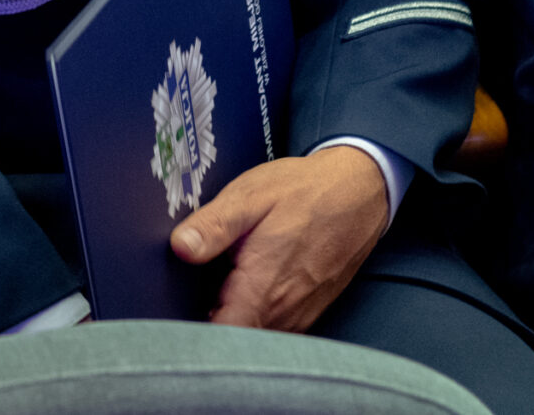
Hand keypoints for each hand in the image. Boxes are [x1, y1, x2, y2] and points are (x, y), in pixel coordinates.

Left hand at [170, 146, 389, 332]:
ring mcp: (298, 316)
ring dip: (233, 320)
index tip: (174, 316)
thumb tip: (181, 247)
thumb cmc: (305, 191)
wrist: (360, 192)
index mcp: (261, 288)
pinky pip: (274, 329)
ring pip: (254, 337)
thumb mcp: (252, 196)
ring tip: (221, 286)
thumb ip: (215, 225)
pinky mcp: (308, 313)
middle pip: (233, 340)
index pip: (219, 339)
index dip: (192, 336)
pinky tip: (246, 287)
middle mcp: (282, 313)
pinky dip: (255, 316)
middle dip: (208, 324)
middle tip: (190, 294)